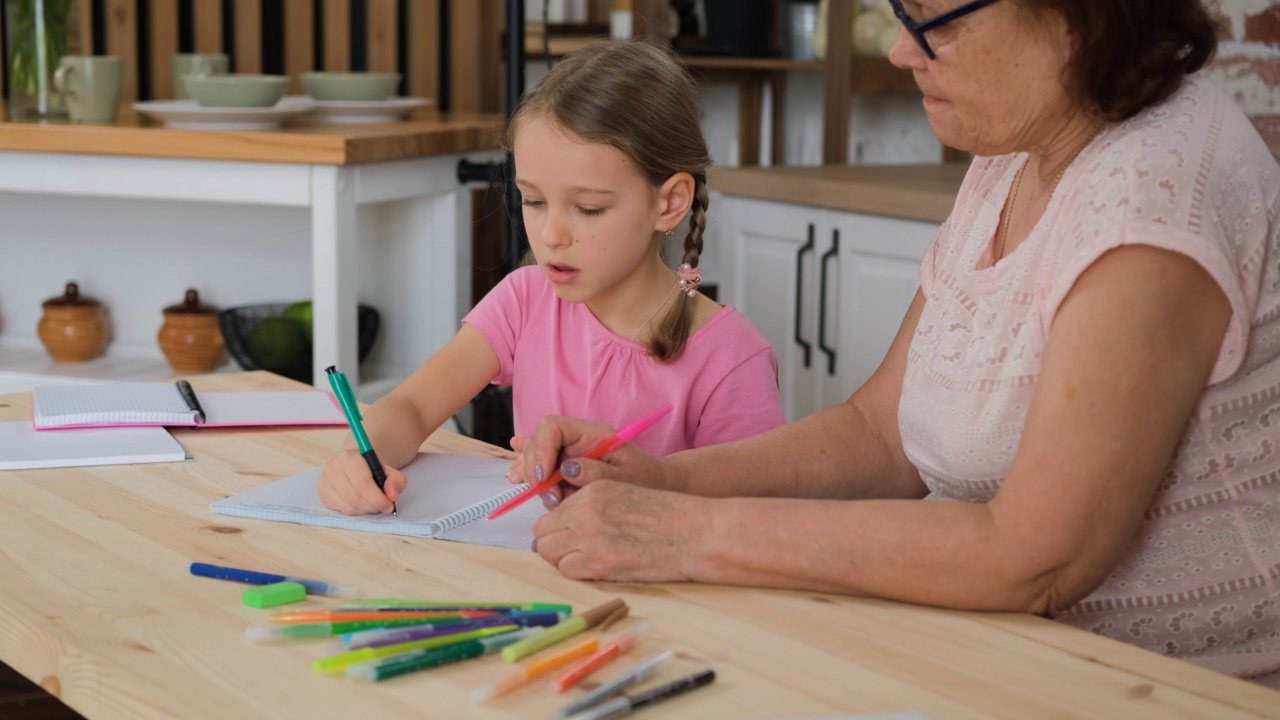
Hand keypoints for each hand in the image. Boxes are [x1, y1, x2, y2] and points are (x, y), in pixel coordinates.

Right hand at [317, 449, 406, 514]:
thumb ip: (396, 481)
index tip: (389, 505)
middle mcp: (332, 468)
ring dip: (365, 511)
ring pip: (348, 507)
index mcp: (349, 458)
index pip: (363, 484)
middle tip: (383, 507)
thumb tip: (392, 495)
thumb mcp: (389, 471)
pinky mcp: (322, 494)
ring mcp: (324, 482)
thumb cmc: (372, 468)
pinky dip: (355, 512)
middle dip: (373, 507)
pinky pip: (341, 510)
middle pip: (355, 498)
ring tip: (373, 504)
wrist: (356, 464)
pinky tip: (361, 504)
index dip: (378, 499)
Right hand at [509, 415, 673, 508]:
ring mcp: (567, 452)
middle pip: (538, 441)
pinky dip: (527, 471)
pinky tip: (516, 477)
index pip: (552, 427)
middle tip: (551, 498)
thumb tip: (567, 469)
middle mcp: (575, 439)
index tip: (544, 476)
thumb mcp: (627, 478)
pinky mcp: (563, 466)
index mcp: (592, 433)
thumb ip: (597, 472)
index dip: (541, 448)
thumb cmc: (645, 480)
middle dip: (536, 469)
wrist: (654, 486)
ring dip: (532, 476)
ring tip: (544, 496)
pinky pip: (538, 463)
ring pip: (534, 456)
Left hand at [532, 481, 706, 581]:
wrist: (696, 532)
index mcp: (593, 490)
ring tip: (591, 561)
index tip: (569, 539)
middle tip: (576, 554)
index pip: (552, 513)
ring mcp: (590, 536)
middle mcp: (586, 510)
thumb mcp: (624, 497)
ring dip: (565, 559)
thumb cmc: (668, 518)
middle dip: (555, 545)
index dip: (558, 529)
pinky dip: (578, 573)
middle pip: (543, 533)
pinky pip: (567, 570)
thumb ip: (593, 509)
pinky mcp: (599, 562)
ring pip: (549, 553)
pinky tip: (600, 568)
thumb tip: (564, 532)